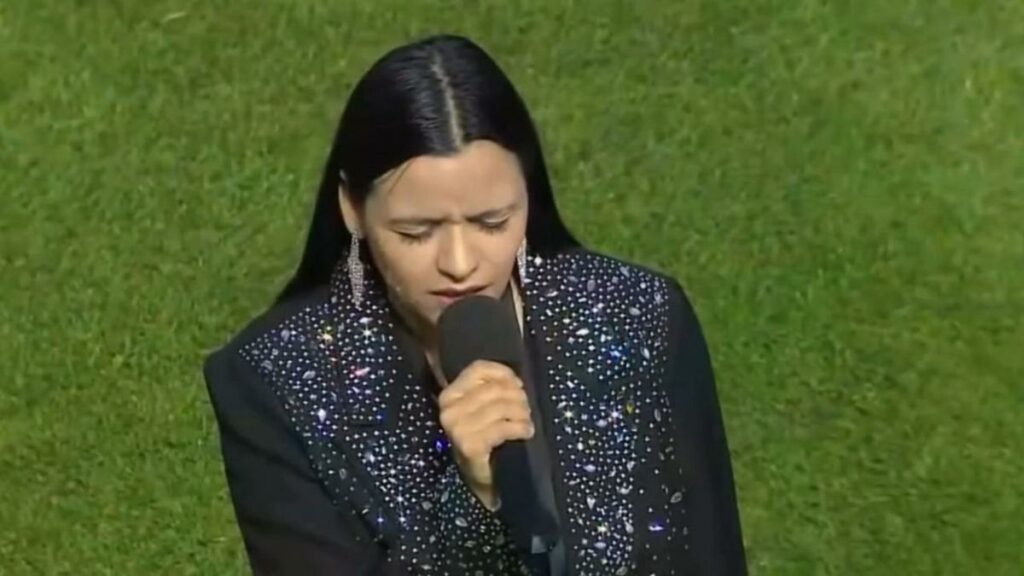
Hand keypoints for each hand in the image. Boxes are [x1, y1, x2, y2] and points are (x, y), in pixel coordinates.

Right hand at [437, 360, 534, 509]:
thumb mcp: (484, 407)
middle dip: (517, 397)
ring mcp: (458, 428)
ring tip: (526, 422)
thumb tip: (514, 380)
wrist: (483, 477)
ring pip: (501, 406)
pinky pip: (503, 427)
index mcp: (449, 395)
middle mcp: (449, 410)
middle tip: (526, 409)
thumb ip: (493, 387)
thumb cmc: (485, 437)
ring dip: (521, 413)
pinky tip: (526, 432)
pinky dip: (520, 428)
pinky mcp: (470, 445)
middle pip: (493, 388)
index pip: (478, 369)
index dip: (504, 374)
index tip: (518, 386)